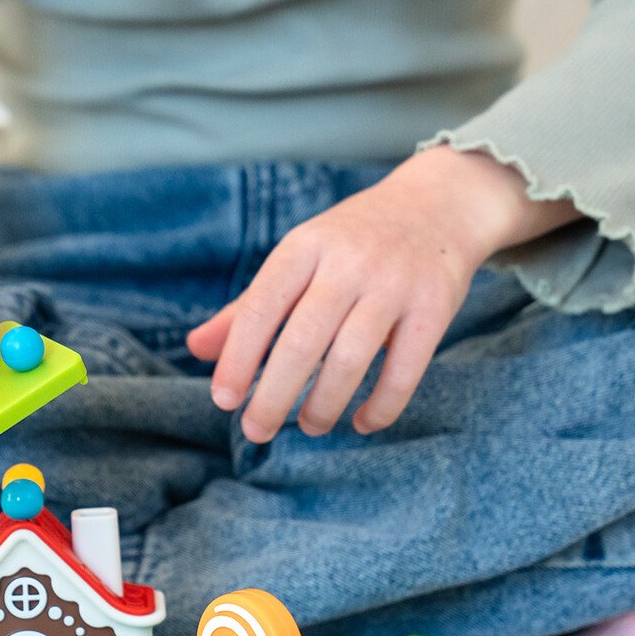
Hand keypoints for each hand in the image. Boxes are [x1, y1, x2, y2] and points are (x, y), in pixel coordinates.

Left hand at [187, 146, 574, 442]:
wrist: (438, 205)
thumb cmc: (353, 241)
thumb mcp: (299, 257)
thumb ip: (249, 306)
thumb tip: (196, 349)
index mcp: (306, 246)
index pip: (262, 307)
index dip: (238, 358)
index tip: (224, 400)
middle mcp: (349, 262)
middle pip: (302, 341)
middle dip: (274, 395)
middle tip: (256, 430)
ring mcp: (394, 285)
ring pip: (350, 360)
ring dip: (324, 406)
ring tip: (309, 426)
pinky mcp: (434, 308)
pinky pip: (404, 372)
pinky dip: (380, 407)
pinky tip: (361, 422)